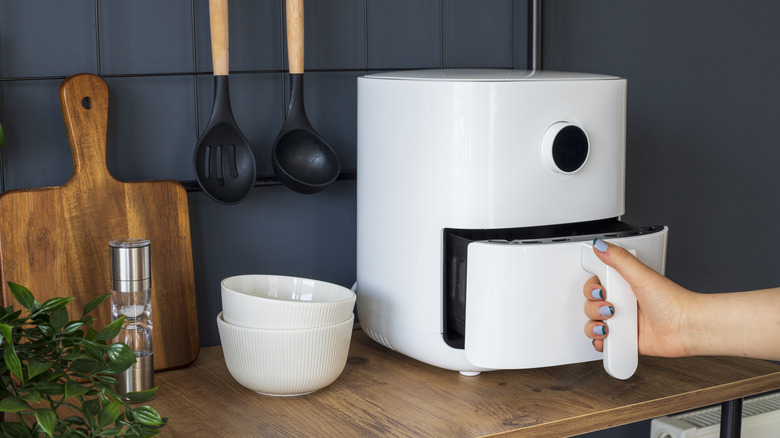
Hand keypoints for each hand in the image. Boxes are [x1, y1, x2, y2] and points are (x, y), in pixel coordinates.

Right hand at [583, 239, 693, 356]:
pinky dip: (600, 341)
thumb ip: (619, 259)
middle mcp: (622, 302)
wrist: (687, 328)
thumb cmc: (673, 302)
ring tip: (609, 325)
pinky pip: (604, 341)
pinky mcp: (625, 339)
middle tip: (609, 307)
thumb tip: (600, 244)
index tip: (601, 290)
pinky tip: (607, 337)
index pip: (596, 284)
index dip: (592, 288)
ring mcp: (623, 322)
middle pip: (591, 304)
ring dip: (594, 325)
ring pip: (593, 323)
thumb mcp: (642, 275)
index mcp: (624, 284)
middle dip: (593, 307)